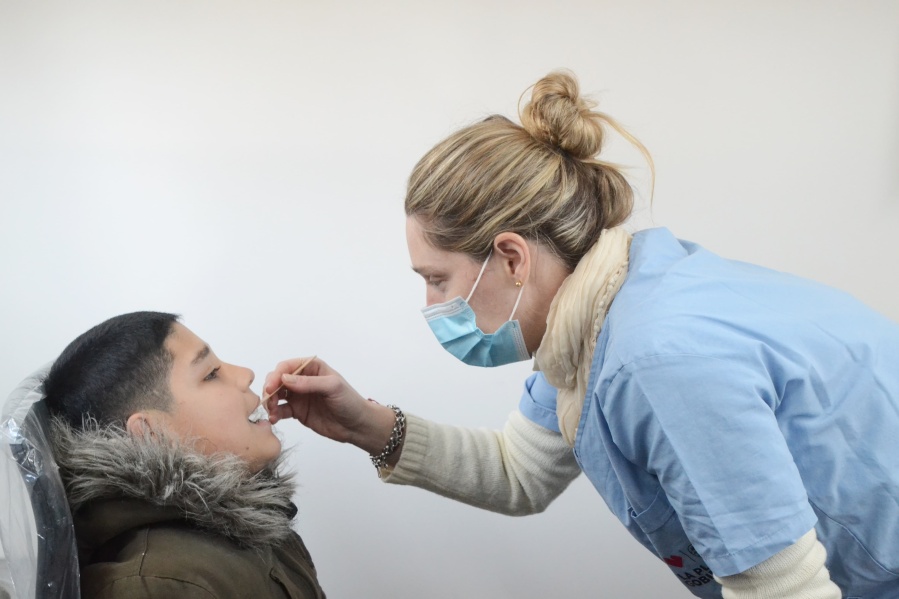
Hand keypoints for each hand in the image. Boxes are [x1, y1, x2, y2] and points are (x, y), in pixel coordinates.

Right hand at [263, 357, 397, 455]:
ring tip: (272, 411)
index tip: (271, 386)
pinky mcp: (298, 411)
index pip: (288, 366)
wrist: (356, 425)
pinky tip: (274, 419)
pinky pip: (281, 410)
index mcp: (312, 368)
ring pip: (277, 394)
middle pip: (278, 379)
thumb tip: (285, 378)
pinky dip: (275, 413)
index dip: (277, 374)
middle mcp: (303, 380)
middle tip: (269, 400)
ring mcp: (299, 396)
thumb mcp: (333, 387)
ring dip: (270, 401)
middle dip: (270, 388)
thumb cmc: (350, 401)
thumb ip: (309, 382)